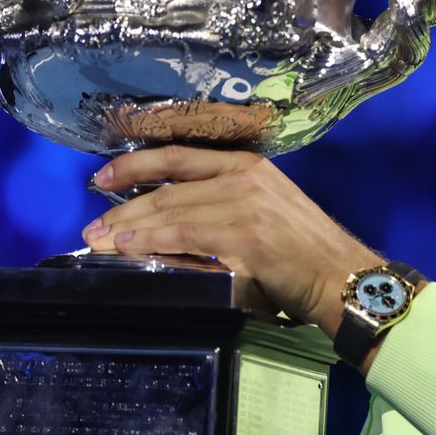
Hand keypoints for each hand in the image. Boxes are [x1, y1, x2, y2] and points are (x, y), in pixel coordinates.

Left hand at [82, 147, 382, 334]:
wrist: (343, 278)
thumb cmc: (306, 255)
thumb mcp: (266, 213)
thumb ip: (224, 207)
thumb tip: (171, 219)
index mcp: (249, 165)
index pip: (179, 156)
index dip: (135, 165)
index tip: (103, 179)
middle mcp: (245, 177)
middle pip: (168, 187)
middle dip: (124, 208)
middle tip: (92, 228)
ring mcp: (245, 205)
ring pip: (170, 211)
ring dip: (129, 229)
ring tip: (100, 242)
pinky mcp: (246, 236)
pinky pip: (185, 236)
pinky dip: (151, 243)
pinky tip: (129, 249)